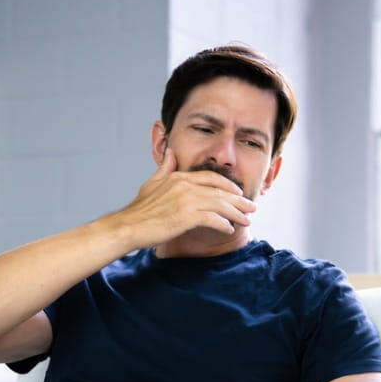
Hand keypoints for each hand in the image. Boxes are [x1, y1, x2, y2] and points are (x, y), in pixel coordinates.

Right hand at [114, 149, 256, 249]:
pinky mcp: (186, 217)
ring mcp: (186, 202)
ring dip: (236, 213)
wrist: (128, 226)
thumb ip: (165, 168)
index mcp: (179, 177)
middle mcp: (185, 186)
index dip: (227, 185)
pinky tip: (229, 229)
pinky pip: (212, 219)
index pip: (211, 177)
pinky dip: (223, 224)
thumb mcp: (152, 183)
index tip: (238, 192)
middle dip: (239, 200)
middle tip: (251, 207)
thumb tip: (171, 152)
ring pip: (220, 205)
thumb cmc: (139, 210)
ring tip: (246, 220)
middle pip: (220, 191)